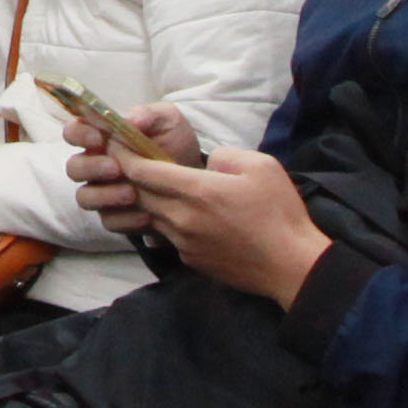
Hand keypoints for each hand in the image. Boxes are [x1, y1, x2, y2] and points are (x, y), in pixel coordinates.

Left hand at [90, 139, 328, 302]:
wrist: (292, 266)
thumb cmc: (279, 212)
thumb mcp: (259, 166)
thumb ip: (224, 157)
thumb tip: (207, 165)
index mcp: (196, 191)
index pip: (142, 171)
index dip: (124, 154)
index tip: (116, 142)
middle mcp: (181, 218)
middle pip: (138, 193)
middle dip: (126, 174)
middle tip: (122, 159)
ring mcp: (183, 243)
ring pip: (151, 215)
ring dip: (144, 199)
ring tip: (146, 184)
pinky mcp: (191, 260)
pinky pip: (168, 236)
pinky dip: (165, 221)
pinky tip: (178, 213)